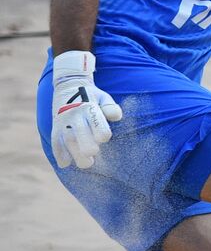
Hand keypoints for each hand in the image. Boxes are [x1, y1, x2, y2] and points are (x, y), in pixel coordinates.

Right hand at [50, 50, 122, 168]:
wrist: (67, 86)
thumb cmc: (92, 96)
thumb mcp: (103, 97)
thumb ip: (110, 107)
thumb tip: (115, 116)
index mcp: (88, 107)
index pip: (96, 123)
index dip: (102, 133)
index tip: (104, 137)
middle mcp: (74, 115)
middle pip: (80, 134)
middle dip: (87, 146)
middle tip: (93, 153)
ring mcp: (62, 122)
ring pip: (67, 141)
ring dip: (75, 155)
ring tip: (87, 163)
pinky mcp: (55, 128)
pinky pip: (54, 142)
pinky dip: (59, 154)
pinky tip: (65, 163)